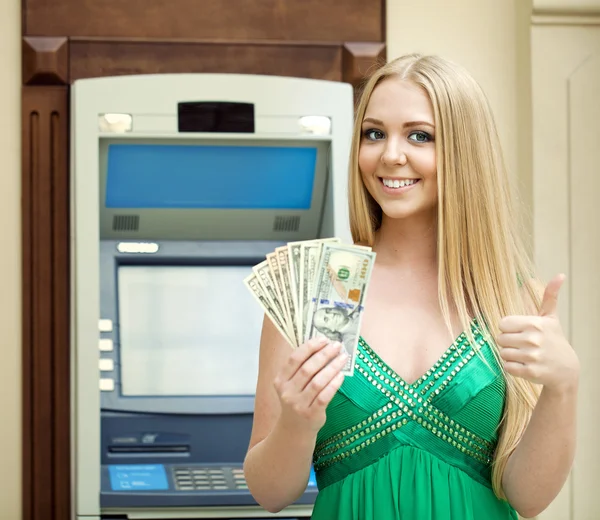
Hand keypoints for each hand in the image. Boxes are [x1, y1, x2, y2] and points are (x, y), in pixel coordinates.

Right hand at [273, 338, 346, 434]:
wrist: (294, 429)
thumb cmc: (297, 400)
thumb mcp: (291, 384)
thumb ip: (301, 367)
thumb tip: (322, 345)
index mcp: (280, 380)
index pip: (295, 359)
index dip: (310, 347)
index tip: (324, 339)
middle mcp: (287, 391)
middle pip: (307, 369)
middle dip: (324, 354)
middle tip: (337, 346)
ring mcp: (298, 404)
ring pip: (318, 382)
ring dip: (332, 367)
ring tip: (343, 358)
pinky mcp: (311, 414)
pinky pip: (325, 396)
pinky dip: (334, 384)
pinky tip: (341, 375)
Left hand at [497, 274, 579, 392]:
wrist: (566, 369)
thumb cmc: (554, 340)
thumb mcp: (551, 318)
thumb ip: (550, 296)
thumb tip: (560, 275)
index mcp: (534, 324)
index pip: (502, 324)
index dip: (508, 328)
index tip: (520, 331)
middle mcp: (533, 339)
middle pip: (500, 339)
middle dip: (508, 342)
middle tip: (522, 344)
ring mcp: (532, 357)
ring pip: (502, 353)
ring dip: (510, 355)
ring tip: (523, 354)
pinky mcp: (530, 372)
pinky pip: (507, 367)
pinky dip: (512, 367)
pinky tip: (524, 364)